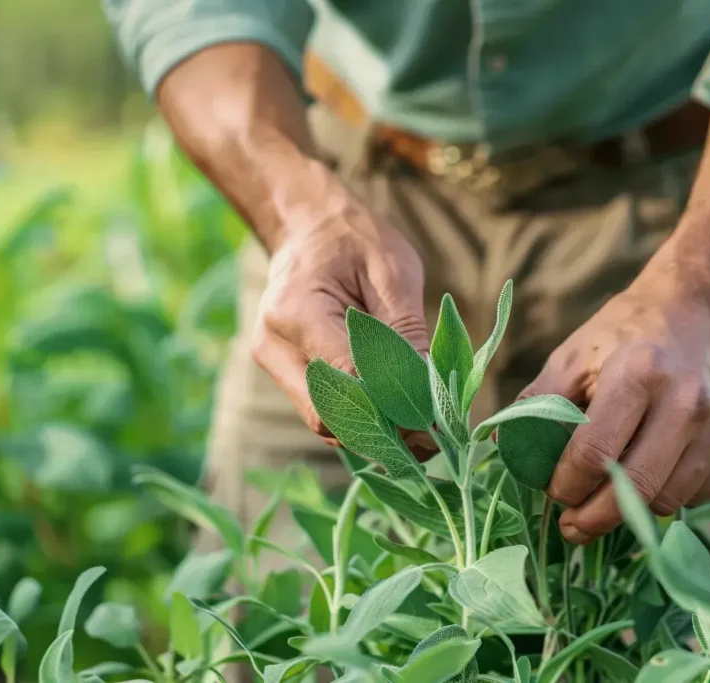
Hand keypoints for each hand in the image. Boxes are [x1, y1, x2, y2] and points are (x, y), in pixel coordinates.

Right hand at [250, 177, 434, 458]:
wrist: (307, 224)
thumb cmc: (353, 237)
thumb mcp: (392, 272)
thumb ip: (406, 332)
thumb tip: (431, 390)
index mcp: (296, 313)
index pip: (346, 379)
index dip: (392, 406)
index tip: (436, 418)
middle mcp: (274, 345)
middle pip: (327, 415)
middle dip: (382, 430)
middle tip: (433, 434)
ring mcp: (273, 361)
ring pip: (323, 421)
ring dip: (372, 430)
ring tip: (421, 426)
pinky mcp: (283, 371)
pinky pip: (322, 409)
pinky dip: (359, 417)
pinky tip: (396, 414)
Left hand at [518, 261, 709, 544]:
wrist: (703, 305)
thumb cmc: (627, 333)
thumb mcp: (572, 354)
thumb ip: (537, 402)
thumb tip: (504, 450)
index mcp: (638, 373)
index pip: (594, 455)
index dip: (565, 486)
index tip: (553, 493)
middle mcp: (690, 399)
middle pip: (634, 489)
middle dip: (594, 518)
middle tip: (572, 527)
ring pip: (668, 499)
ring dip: (633, 509)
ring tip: (609, 497)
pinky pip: (700, 492)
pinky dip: (670, 491)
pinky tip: (654, 469)